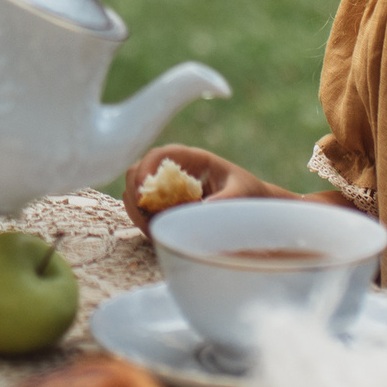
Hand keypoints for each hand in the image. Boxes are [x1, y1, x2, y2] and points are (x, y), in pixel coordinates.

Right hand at [120, 145, 276, 235]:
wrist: (252, 206)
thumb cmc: (248, 194)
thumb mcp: (241, 194)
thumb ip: (224, 200)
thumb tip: (202, 209)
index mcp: (193, 159)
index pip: (161, 155)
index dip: (147, 167)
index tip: (146, 188)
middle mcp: (174, 170)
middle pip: (138, 170)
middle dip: (135, 191)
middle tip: (145, 215)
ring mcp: (165, 187)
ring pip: (134, 191)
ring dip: (136, 209)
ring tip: (152, 228)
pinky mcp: (163, 205)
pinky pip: (141, 209)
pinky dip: (141, 220)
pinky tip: (156, 232)